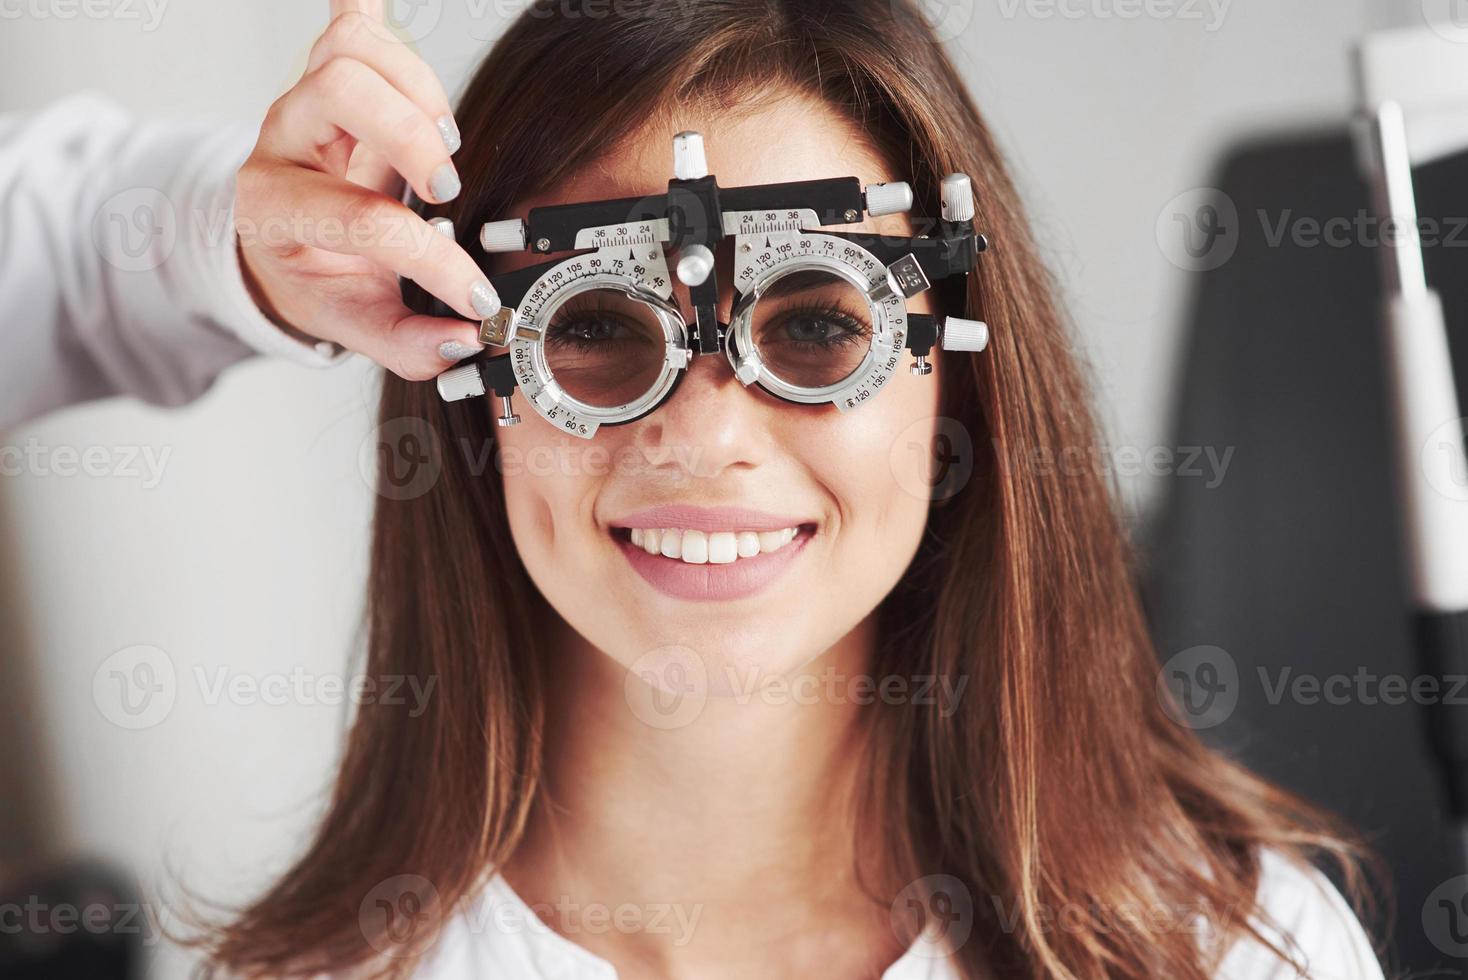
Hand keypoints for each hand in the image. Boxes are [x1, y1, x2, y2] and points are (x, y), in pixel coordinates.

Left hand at [234, 0, 496, 380]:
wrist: (274, 243)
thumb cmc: (314, 276)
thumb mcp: (350, 323)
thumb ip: (406, 343)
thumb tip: (466, 338)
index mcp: (277, 210)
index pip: (364, 221)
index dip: (434, 261)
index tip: (476, 295)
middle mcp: (284, 142)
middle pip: (338, 90)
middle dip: (409, 133)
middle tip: (445, 187)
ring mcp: (306, 100)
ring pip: (349, 48)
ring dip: (414, 85)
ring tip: (445, 139)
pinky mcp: (330, 74)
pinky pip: (348, 19)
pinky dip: (372, 8)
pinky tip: (385, 8)